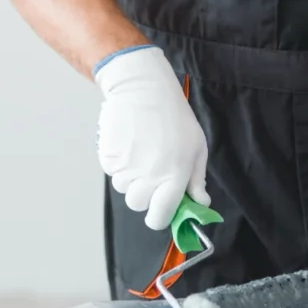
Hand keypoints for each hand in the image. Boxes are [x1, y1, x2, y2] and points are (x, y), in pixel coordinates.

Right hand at [95, 45, 209, 230]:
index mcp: (174, 176)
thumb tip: (200, 202)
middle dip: (143, 195)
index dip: (159, 217)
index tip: (160, 210)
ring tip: (139, 153)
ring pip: (122, 188)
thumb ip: (197, 179)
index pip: (159, 217)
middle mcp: (149, 177)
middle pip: (137, 204)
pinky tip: (128, 145)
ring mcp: (126, 168)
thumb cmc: (174, 117)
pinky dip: (118, 164)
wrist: (143, 89)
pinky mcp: (108, 157)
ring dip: (130, 178)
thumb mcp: (196, 146)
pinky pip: (111, 172)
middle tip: (150, 175)